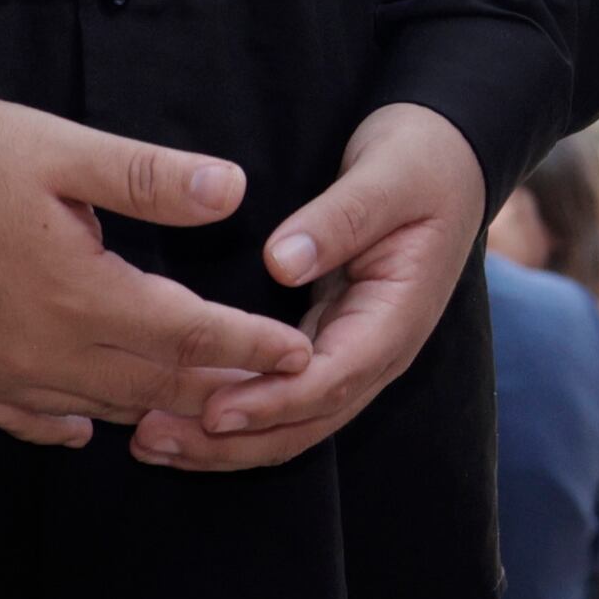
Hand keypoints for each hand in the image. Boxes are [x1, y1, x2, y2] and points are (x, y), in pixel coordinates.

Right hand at [0, 93, 315, 444]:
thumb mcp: (62, 150)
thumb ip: (150, 177)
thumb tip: (235, 190)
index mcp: (81, 295)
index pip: (189, 336)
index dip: (249, 346)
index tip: (298, 352)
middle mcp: (43, 351)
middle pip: (153, 386)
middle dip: (220, 389)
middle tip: (274, 390)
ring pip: (97, 409)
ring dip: (155, 411)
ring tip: (206, 408)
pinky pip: (27, 422)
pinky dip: (70, 424)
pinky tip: (92, 425)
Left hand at [129, 102, 487, 472]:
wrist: (449, 155)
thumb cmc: (420, 161)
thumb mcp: (388, 177)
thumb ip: (341, 218)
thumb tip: (283, 263)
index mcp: (396, 318)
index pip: (332, 380)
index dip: (271, 401)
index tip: (212, 410)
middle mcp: (376, 351)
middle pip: (305, 422)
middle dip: (231, 442)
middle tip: (152, 439)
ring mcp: (352, 351)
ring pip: (291, 422)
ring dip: (223, 442)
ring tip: (150, 441)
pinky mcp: (326, 341)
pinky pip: (280, 396)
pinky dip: (233, 415)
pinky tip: (179, 415)